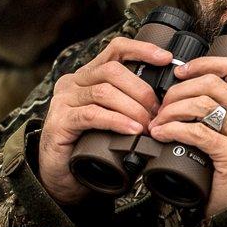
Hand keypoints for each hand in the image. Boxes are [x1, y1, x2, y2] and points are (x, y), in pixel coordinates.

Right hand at [39, 38, 170, 205]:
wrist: (61, 176)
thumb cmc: (90, 147)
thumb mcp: (111, 119)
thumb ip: (128, 105)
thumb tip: (164, 105)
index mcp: (87, 76)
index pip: (115, 50)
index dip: (141, 50)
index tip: (166, 59)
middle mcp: (73, 82)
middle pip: (112, 71)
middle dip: (142, 91)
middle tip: (158, 113)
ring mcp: (64, 101)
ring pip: (104, 92)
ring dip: (133, 109)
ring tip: (148, 126)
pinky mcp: (60, 121)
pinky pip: (92, 114)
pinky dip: (117, 121)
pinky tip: (132, 131)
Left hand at [147, 55, 226, 216]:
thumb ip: (226, 107)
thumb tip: (187, 85)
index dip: (203, 63)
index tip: (180, 72)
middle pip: (211, 83)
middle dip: (178, 91)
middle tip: (161, 105)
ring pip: (201, 104)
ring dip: (171, 110)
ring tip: (159, 121)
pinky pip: (196, 131)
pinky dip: (172, 129)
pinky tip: (162, 133)